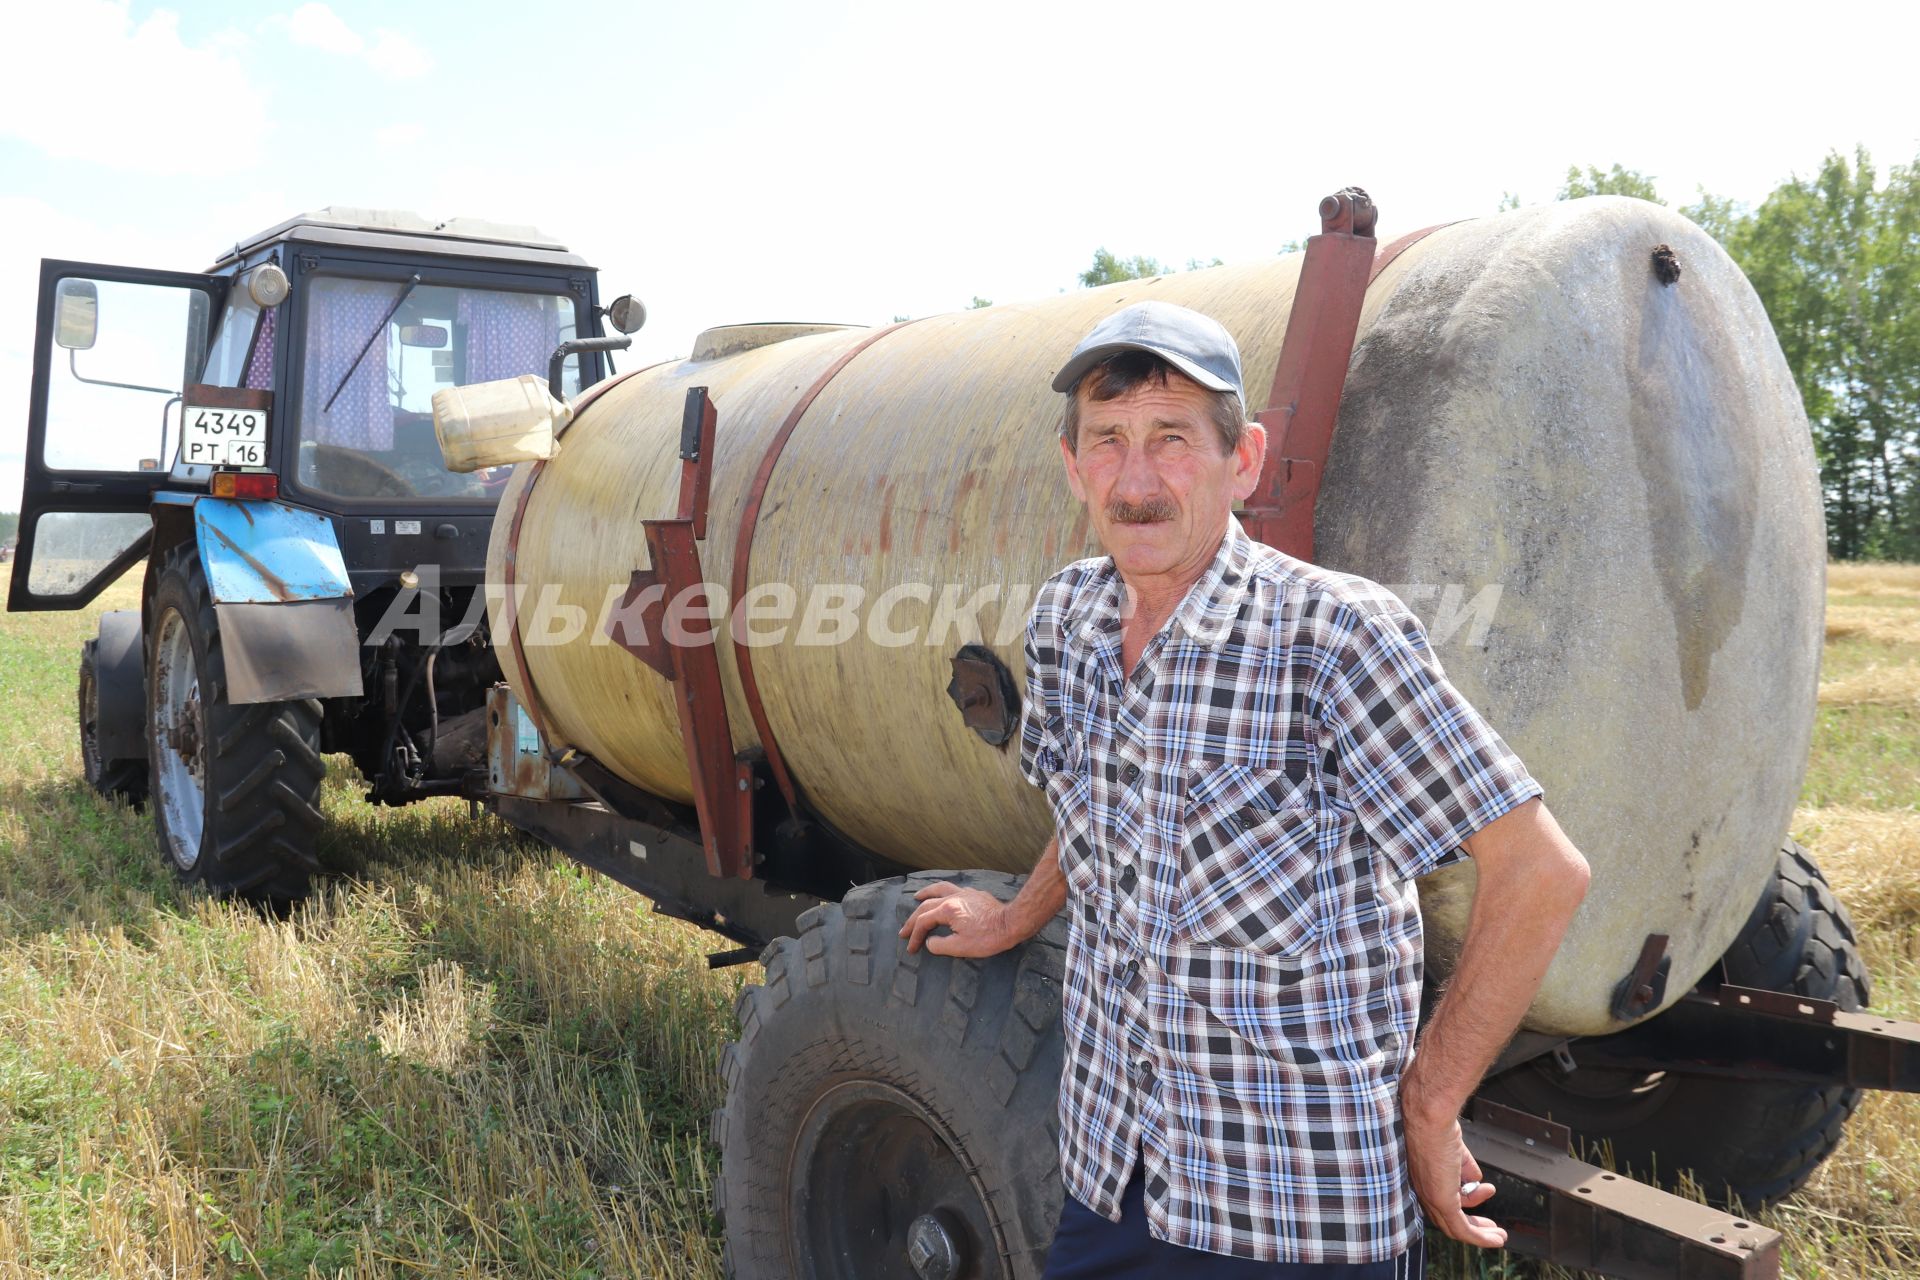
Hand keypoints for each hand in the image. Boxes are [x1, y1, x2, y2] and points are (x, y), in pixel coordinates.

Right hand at [899, 883, 1013, 956]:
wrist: (1013, 923)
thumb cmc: (989, 937)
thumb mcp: (961, 947)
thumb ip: (940, 945)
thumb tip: (930, 942)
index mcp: (948, 910)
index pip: (924, 922)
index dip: (915, 935)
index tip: (912, 948)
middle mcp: (954, 897)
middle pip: (926, 905)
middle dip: (913, 919)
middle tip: (904, 931)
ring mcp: (965, 894)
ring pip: (940, 889)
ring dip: (926, 893)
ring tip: (916, 897)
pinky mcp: (975, 895)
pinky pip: (954, 889)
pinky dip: (943, 892)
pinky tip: (944, 896)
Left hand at [1401, 1079, 1504, 1248]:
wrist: (1430, 1114)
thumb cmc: (1437, 1123)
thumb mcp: (1456, 1150)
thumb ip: (1464, 1167)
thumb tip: (1477, 1181)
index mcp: (1423, 1178)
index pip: (1442, 1200)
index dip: (1465, 1204)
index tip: (1482, 1196)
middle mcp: (1423, 1191)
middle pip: (1448, 1219)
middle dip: (1473, 1225)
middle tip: (1491, 1228)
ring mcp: (1431, 1197)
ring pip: (1456, 1229)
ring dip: (1480, 1235)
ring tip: (1500, 1237)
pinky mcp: (1442, 1200)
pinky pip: (1463, 1229)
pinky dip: (1480, 1238)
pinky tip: (1496, 1239)